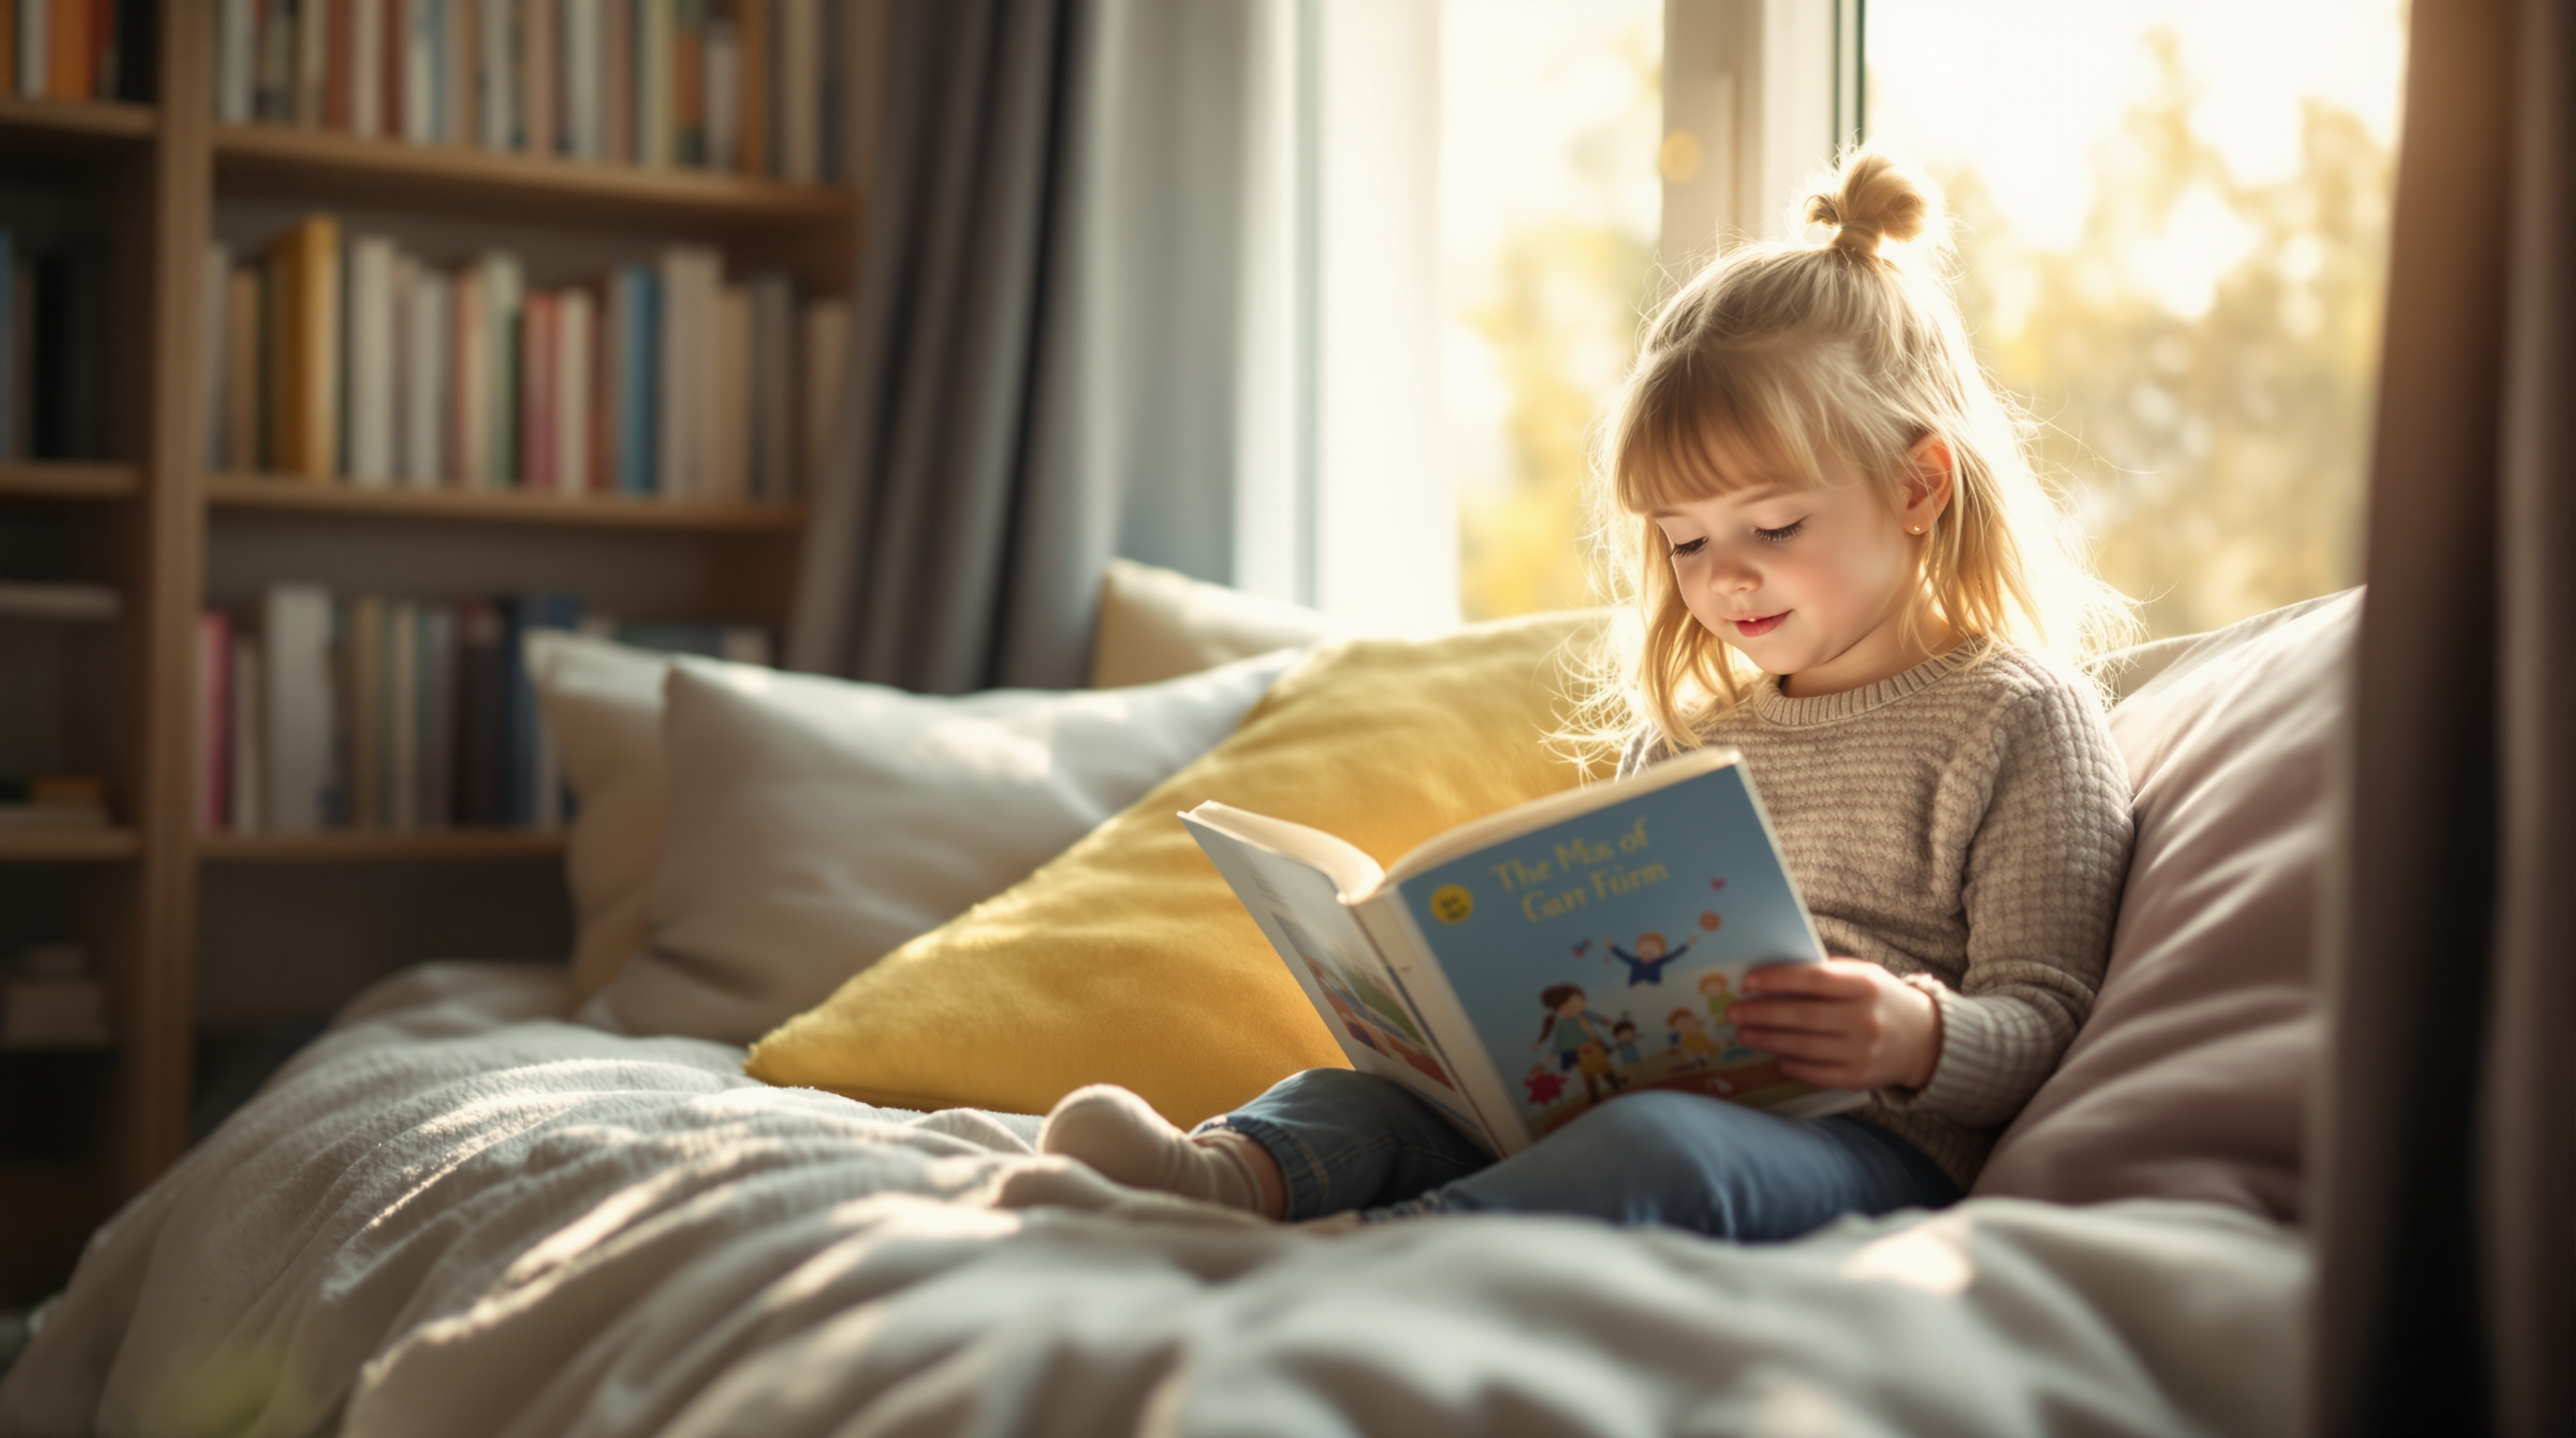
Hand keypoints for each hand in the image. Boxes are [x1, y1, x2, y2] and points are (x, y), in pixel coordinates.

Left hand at [1732, 959, 1940, 1091]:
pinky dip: (1791, 1065)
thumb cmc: (1881, 1000)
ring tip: (1744, 1033)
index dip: (1778, 980)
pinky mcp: (1859, 1078)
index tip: (1748, 981)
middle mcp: (1865, 1019)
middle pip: (1803, 1016)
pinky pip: (1816, 1073)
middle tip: (1733, 1012)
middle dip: (1762, 1014)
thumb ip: (1826, 975)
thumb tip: (1771, 977)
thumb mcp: (1864, 976)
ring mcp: (1863, 1052)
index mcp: (1866, 985)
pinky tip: (1775, 1056)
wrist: (1925, 1040)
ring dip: (1767, 1040)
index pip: (1814, 979)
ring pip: (1804, 1047)